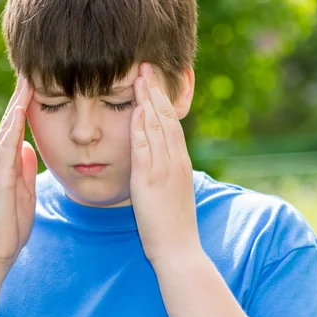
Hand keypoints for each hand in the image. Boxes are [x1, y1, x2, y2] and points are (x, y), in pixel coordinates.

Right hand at [0, 76, 37, 266]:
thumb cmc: (9, 224)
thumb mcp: (24, 190)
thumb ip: (25, 169)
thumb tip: (28, 147)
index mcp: (8, 164)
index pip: (17, 128)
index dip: (26, 106)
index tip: (36, 84)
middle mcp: (0, 161)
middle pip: (10, 122)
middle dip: (20, 97)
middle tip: (29, 70)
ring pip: (6, 130)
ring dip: (16, 105)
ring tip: (25, 82)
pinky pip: (5, 150)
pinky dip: (11, 129)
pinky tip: (18, 112)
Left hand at [130, 63, 199, 263]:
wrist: (179, 250)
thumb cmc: (174, 225)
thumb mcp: (174, 192)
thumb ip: (167, 172)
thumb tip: (160, 161)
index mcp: (180, 162)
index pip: (172, 123)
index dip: (162, 99)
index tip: (153, 80)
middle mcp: (175, 160)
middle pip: (166, 117)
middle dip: (155, 90)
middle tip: (146, 66)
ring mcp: (164, 169)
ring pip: (157, 126)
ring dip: (147, 99)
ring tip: (140, 75)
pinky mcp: (149, 180)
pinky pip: (145, 147)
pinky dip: (140, 126)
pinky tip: (135, 108)